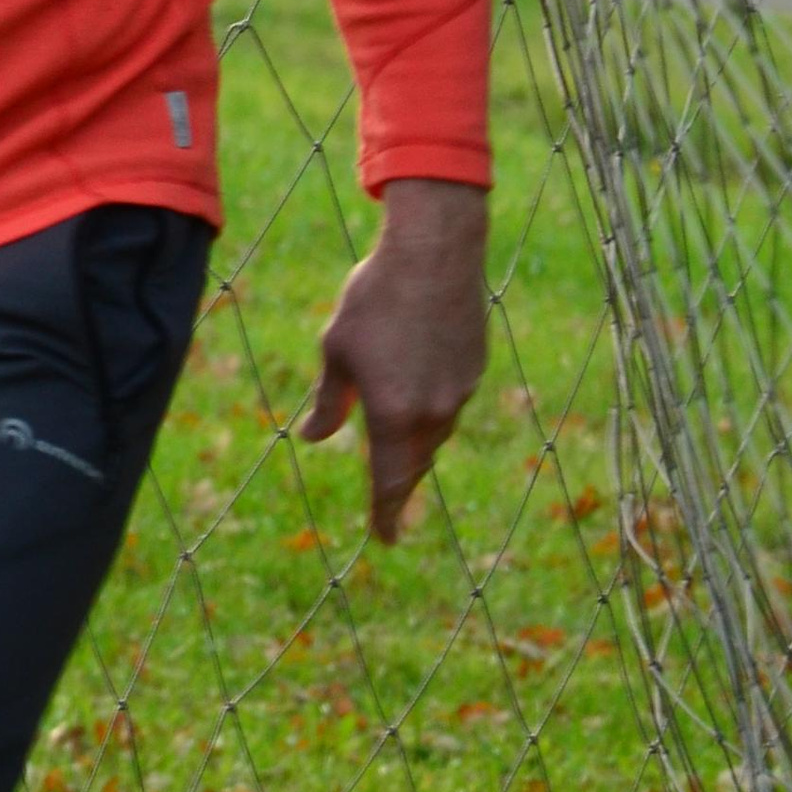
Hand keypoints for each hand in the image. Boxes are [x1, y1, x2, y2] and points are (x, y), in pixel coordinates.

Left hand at [297, 177, 488, 542]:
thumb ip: (330, 402)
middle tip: (388, 504)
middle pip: (415, 465)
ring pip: (435, 436)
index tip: (384, 540)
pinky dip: (432, 414)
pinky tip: (418, 396)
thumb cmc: (375, 297)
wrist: (436, 252)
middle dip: (399, 486)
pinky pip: (450, 406)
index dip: (385, 514)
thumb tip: (315, 438)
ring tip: (397, 452)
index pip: (388, 482)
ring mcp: (460, 392)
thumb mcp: (337, 349)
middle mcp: (432, 413)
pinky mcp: (475, 368)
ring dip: (415, 449)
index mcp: (394, 415)